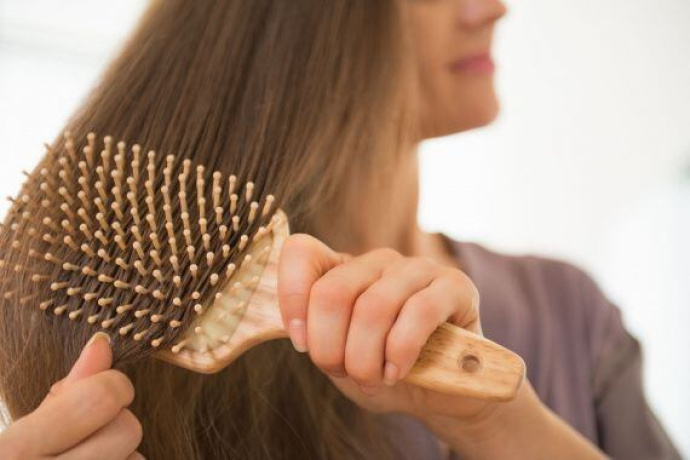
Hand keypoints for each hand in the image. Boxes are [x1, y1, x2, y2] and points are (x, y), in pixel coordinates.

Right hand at [0, 333, 143, 459]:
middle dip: (115, 424)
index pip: (102, 398)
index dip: (112, 385)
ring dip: (120, 458)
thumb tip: (103, 342)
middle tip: (86, 436)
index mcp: (15, 455)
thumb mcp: (24, 433)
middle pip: (128, 429)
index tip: (103, 390)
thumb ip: (67, 391)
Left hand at [277, 234, 494, 421]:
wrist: (438, 396)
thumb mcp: (339, 358)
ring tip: (372, 380)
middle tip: (343, 373)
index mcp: (344, 270)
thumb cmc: (383, 372)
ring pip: (374, 307)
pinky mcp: (454, 286)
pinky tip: (397, 373)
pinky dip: (400, 351)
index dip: (291, 297)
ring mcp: (418, 268)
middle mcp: (378, 261)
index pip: (301, 252)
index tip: (301, 343)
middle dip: (329, 347)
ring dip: (365, 358)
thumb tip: (300, 331)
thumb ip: (316, 337)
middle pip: (333, 291)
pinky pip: (419, 312)